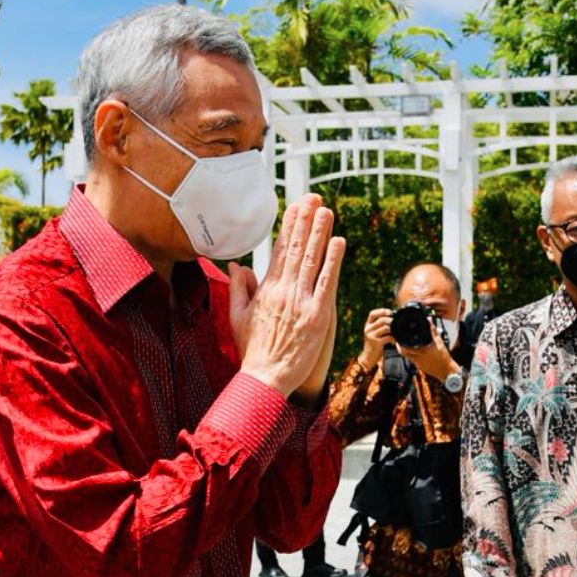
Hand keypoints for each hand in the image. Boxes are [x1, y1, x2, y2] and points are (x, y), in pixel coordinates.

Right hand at [229, 194, 345, 398]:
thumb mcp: (238, 317)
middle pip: (297, 249)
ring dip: (320, 233)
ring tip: (327, 211)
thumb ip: (239, 288)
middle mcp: (284, 291)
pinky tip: (339, 242)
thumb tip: (238, 264)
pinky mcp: (318, 316)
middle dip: (306, 221)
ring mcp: (301, 302)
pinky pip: (327, 283)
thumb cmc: (253, 350)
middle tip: (314, 197)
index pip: (280, 250)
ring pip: (312, 261)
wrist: (264, 378)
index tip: (296, 206)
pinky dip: (333, 262)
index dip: (289, 226)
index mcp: (266, 290)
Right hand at [357, 308, 392, 368]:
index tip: (390, 312)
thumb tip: (393, 316)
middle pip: (381, 320)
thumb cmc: (374, 343)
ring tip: (395, 333)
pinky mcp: (376, 343)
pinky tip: (393, 340)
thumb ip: (380, 325)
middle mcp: (368, 329)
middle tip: (396, 323)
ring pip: (386, 328)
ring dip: (393, 330)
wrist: (368, 356)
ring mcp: (371, 336)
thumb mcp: (374, 332)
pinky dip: (393, 338)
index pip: (372, 314)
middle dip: (391, 320)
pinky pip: (388, 337)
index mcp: (367, 325)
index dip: (382, 311)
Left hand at [397, 317, 457, 382]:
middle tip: (398, 341)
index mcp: (422, 351)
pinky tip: (414, 352)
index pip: (405, 348)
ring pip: (407, 357)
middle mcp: (418, 358)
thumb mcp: (439, 342)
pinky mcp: (419, 367)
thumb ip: (433, 330)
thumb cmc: (444, 357)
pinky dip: (411, 356)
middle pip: (403, 353)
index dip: (399, 343)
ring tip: (405, 345)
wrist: (446, 371)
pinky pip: (412, 361)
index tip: (397, 338)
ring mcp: (418, 364)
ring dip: (405, 351)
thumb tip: (429, 320)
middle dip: (399, 347)